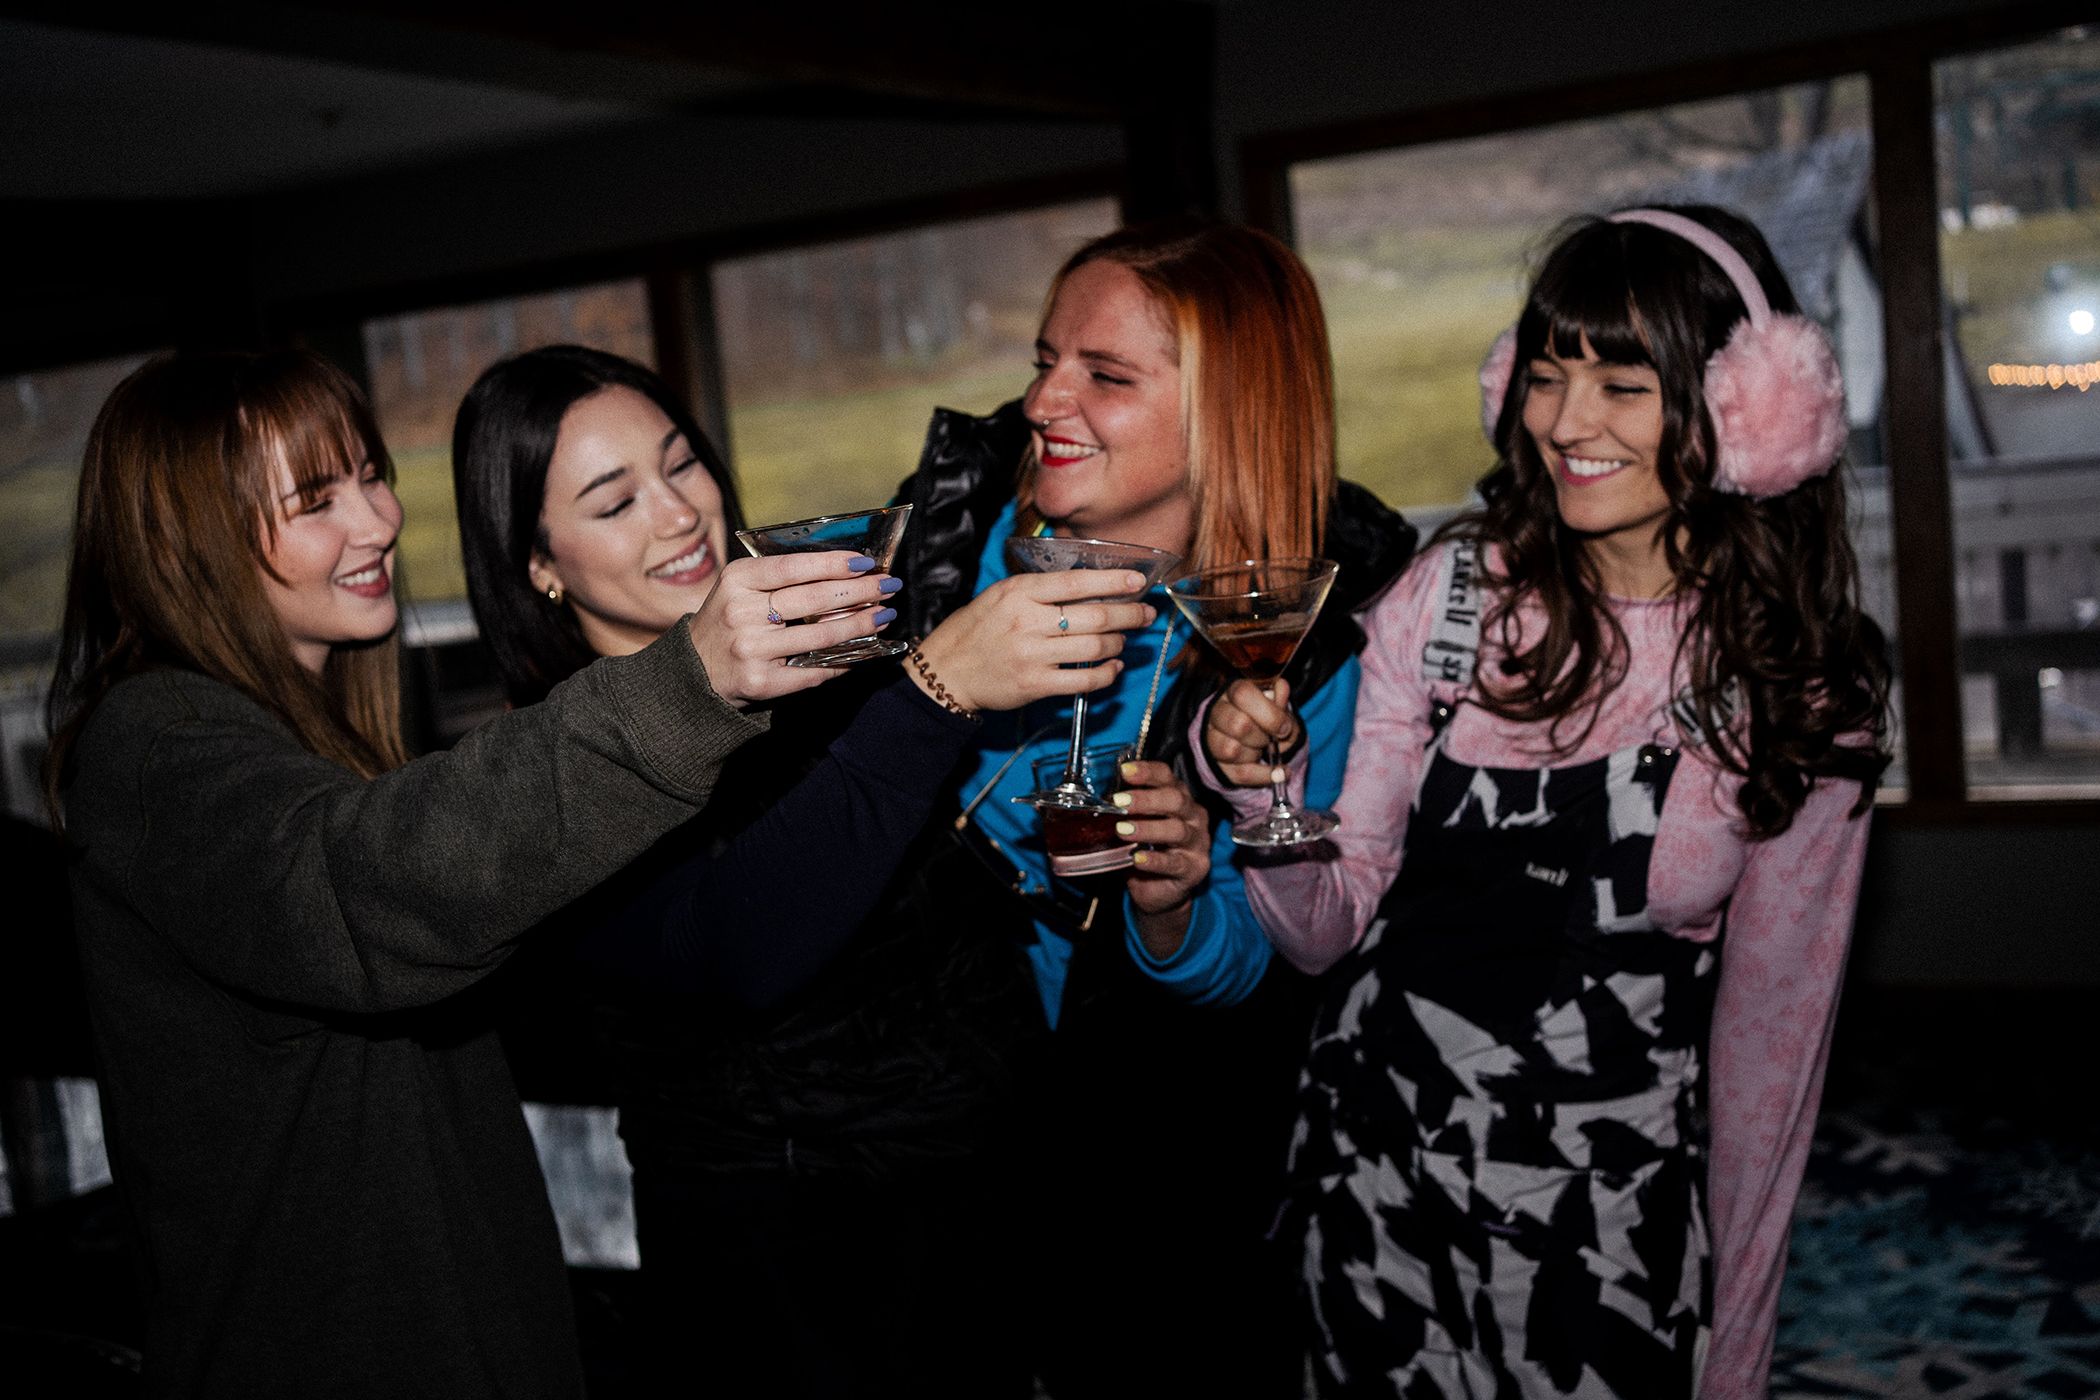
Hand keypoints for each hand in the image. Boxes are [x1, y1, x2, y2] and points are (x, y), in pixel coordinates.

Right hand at [687, 551, 895, 705]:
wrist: (696, 670)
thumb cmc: (729, 620)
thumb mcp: (741, 587)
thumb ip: (782, 577)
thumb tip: (845, 570)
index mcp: (737, 580)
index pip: (793, 566)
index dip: (833, 563)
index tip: (866, 562)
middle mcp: (742, 613)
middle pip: (813, 600)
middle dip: (859, 592)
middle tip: (889, 586)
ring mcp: (751, 649)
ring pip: (820, 636)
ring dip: (860, 626)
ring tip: (884, 616)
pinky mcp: (761, 681)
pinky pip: (814, 671)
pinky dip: (843, 661)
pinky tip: (864, 652)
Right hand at [910, 569, 1154, 713]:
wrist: (946, 671)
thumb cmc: (977, 629)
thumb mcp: (1001, 595)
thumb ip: (1040, 590)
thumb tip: (1091, 586)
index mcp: (1019, 593)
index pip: (1076, 582)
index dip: (1113, 582)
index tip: (1138, 581)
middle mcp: (1027, 622)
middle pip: (1094, 616)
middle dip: (1128, 614)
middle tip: (1146, 613)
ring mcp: (1032, 655)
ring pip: (1094, 646)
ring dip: (1118, 643)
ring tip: (1124, 640)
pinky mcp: (1035, 684)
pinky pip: (1084, 680)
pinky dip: (1106, 674)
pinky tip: (1113, 667)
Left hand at [1114, 759, 1211, 959]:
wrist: (1159, 889)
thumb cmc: (1146, 848)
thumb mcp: (1135, 824)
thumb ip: (1124, 810)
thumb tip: (1096, 796)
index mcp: (1179, 798)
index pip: (1167, 777)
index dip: (1147, 772)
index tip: (1125, 771)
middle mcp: (1193, 816)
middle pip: (1175, 800)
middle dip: (1146, 799)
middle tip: (1120, 802)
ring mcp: (1197, 842)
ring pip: (1177, 830)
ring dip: (1147, 828)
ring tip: (1122, 830)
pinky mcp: (1194, 868)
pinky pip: (1175, 863)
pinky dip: (1154, 860)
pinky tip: (1137, 858)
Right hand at [1203, 678, 1301, 786]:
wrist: (1253, 741)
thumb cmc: (1266, 719)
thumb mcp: (1278, 708)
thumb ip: (1280, 701)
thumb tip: (1281, 688)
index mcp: (1233, 692)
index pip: (1243, 695)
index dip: (1268, 712)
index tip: (1284, 728)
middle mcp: (1217, 713)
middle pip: (1238, 725)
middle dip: (1263, 737)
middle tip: (1272, 739)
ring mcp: (1211, 739)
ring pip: (1232, 750)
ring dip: (1256, 754)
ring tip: (1263, 751)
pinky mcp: (1215, 764)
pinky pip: (1238, 773)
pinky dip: (1264, 775)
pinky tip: (1279, 773)